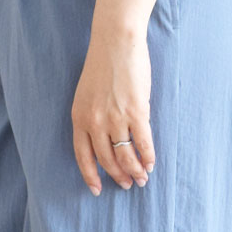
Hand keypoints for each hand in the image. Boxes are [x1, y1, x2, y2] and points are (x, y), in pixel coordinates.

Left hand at [71, 24, 156, 194]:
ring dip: (135, 171)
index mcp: (79, 117)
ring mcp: (115, 118)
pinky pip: (143, 143)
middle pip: (106, 160)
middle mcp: (95, 122)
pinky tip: (151, 164)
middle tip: (127, 184)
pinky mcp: (136, 112)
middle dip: (117, 176)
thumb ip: (93, 117)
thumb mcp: (87, 94)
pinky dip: (148, 156)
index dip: (90, 175)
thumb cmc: (103, 65)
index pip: (83, 156)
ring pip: (125, 156)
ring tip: (141, 179)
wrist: (116, 42)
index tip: (97, 189)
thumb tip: (107, 141)